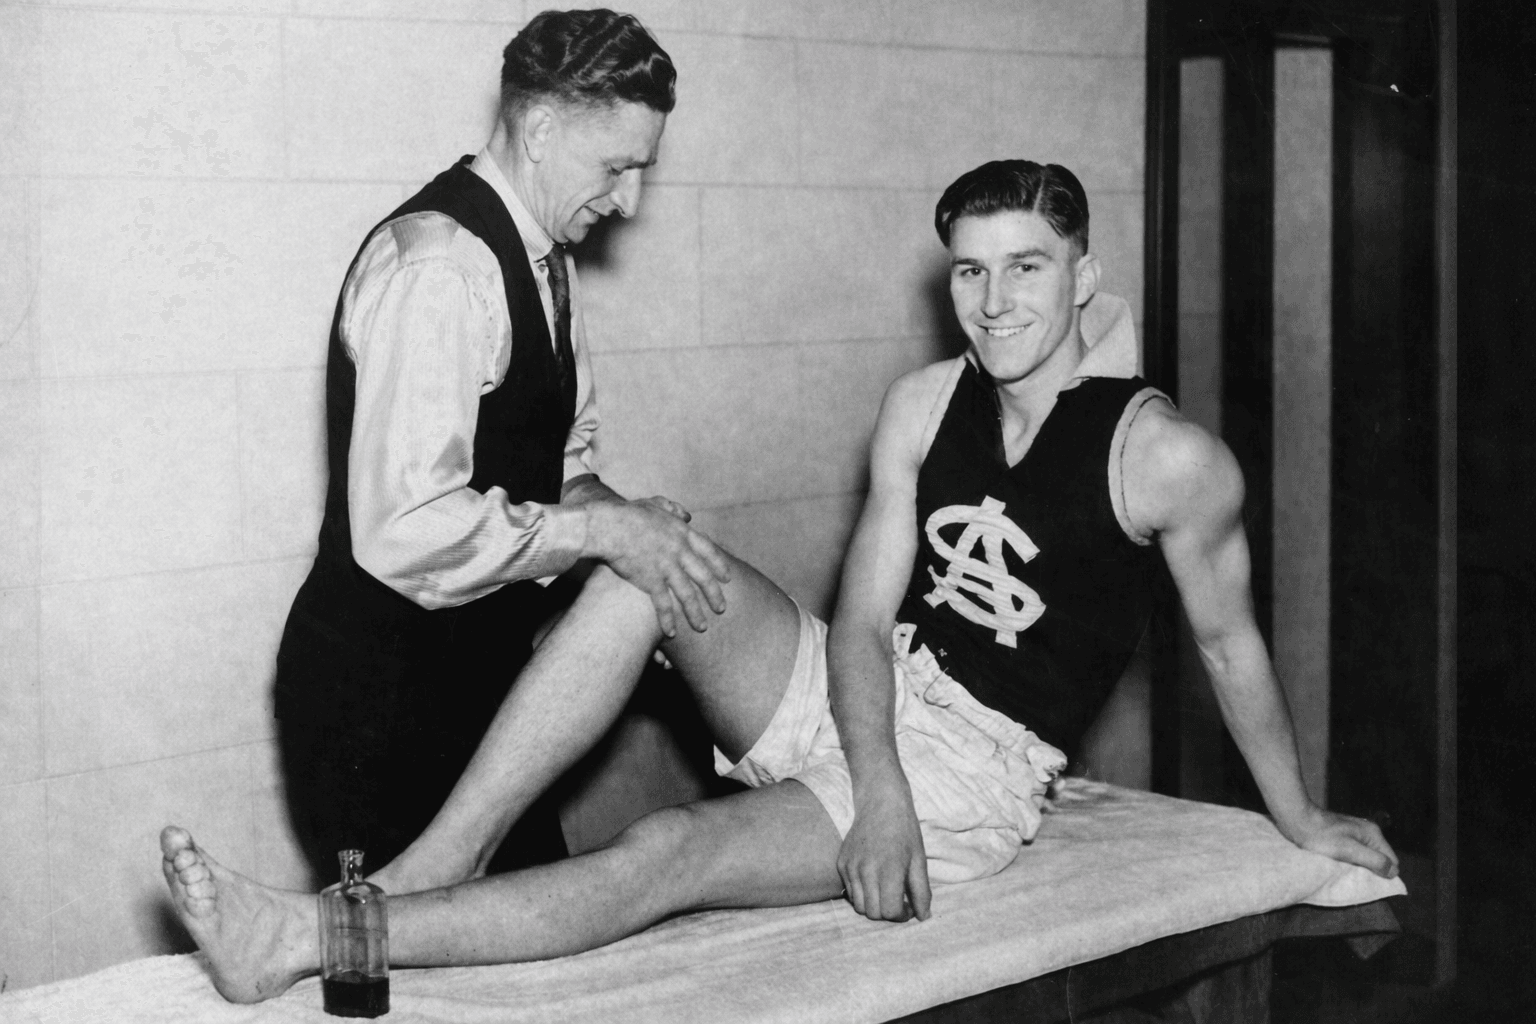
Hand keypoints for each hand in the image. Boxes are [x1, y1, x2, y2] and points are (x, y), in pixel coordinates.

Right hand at [585, 498, 731, 636]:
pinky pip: (663, 604)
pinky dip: (667, 619)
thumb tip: (687, 515)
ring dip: (695, 613)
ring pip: (687, 595)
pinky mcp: (650, 581)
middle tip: (722, 609)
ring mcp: (666, 567)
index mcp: (682, 533)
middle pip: (703, 577)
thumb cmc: (628, 513)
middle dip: (714, 595)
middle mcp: (679, 551)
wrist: (610, 525)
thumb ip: (672, 509)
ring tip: (702, 628)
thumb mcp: (654, 504)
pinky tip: (671, 633)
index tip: (728, 578)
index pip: (708, 551)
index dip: (719, 565)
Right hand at [837, 782, 930, 921]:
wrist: (880, 803)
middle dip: (887, 913)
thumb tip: (924, 917)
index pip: (889, 912)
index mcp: (889, 870)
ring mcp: (850, 867)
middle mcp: (866, 870)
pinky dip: (861, 893)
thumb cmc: (904, 831)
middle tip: (898, 901)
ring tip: (885, 892)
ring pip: (858, 906)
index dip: (902, 915)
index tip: (908, 906)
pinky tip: (873, 880)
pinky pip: (849, 891)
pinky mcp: (841, 863)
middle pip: (873, 913)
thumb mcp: (919, 860)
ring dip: (873, 906)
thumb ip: (921, 891)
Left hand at [1276, 804, 1399, 878]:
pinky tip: (1341, 864)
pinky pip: (1355, 853)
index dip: (1385, 874)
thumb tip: (1393, 872)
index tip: (1370, 883)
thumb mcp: (1349, 850)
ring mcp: (1355, 832)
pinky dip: (1350, 861)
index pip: (1392, 861)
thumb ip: (1373, 860)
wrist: (1297, 820)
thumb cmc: (1321, 837)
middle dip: (1372, 871)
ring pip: (1367, 857)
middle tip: (1356, 878)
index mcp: (1373, 834)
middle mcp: (1367, 832)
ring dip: (1360, 867)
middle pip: (1380, 859)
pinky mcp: (1343, 835)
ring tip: (1347, 873)